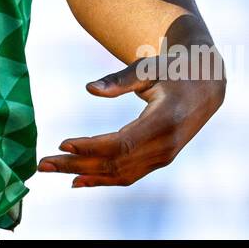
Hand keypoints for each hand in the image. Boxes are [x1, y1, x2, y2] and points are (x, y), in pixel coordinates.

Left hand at [37, 50, 225, 186]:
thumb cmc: (172, 69)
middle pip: (115, 162)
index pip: (121, 143)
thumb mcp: (149, 66)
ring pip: (119, 173)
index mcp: (164, 120)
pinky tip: (77, 180)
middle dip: (76, 165)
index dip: (90, 147)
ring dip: (83, 175)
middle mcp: (165, 145)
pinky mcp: (159, 160)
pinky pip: (128, 176)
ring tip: (51, 170)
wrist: (205, 85)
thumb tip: (89, 89)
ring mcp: (164, 156)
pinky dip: (101, 180)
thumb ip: (120, 78)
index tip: (62, 144)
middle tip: (42, 164)